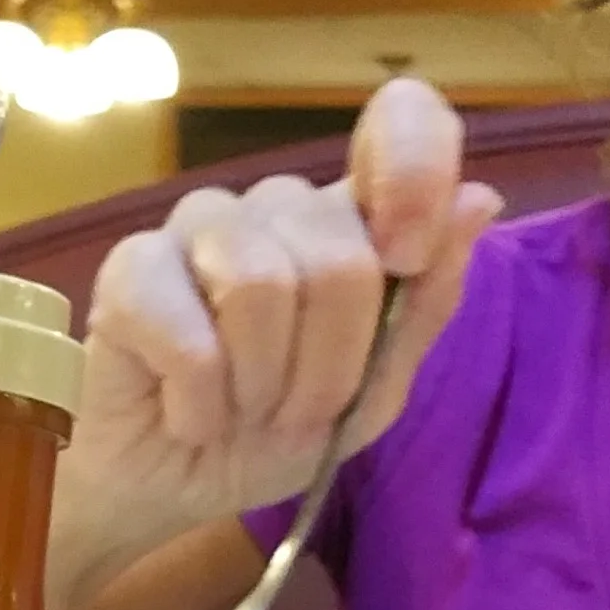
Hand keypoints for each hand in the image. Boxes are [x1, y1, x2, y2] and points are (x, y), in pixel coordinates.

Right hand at [56, 79, 504, 591]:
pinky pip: (191, 338)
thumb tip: (479, 199)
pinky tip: (188, 414)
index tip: (406, 260)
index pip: (403, 121)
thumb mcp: (375, 391)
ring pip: (260, 284)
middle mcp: (277, 208)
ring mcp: (198, 228)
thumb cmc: (273, 435)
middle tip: (295, 412)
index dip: (417, 173)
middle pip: (339, 253)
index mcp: (347, 220)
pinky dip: (202, 405)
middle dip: (329, 367)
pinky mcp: (130, 271)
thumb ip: (424, 304)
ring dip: (262, 387)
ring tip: (241, 413)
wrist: (175, 489)